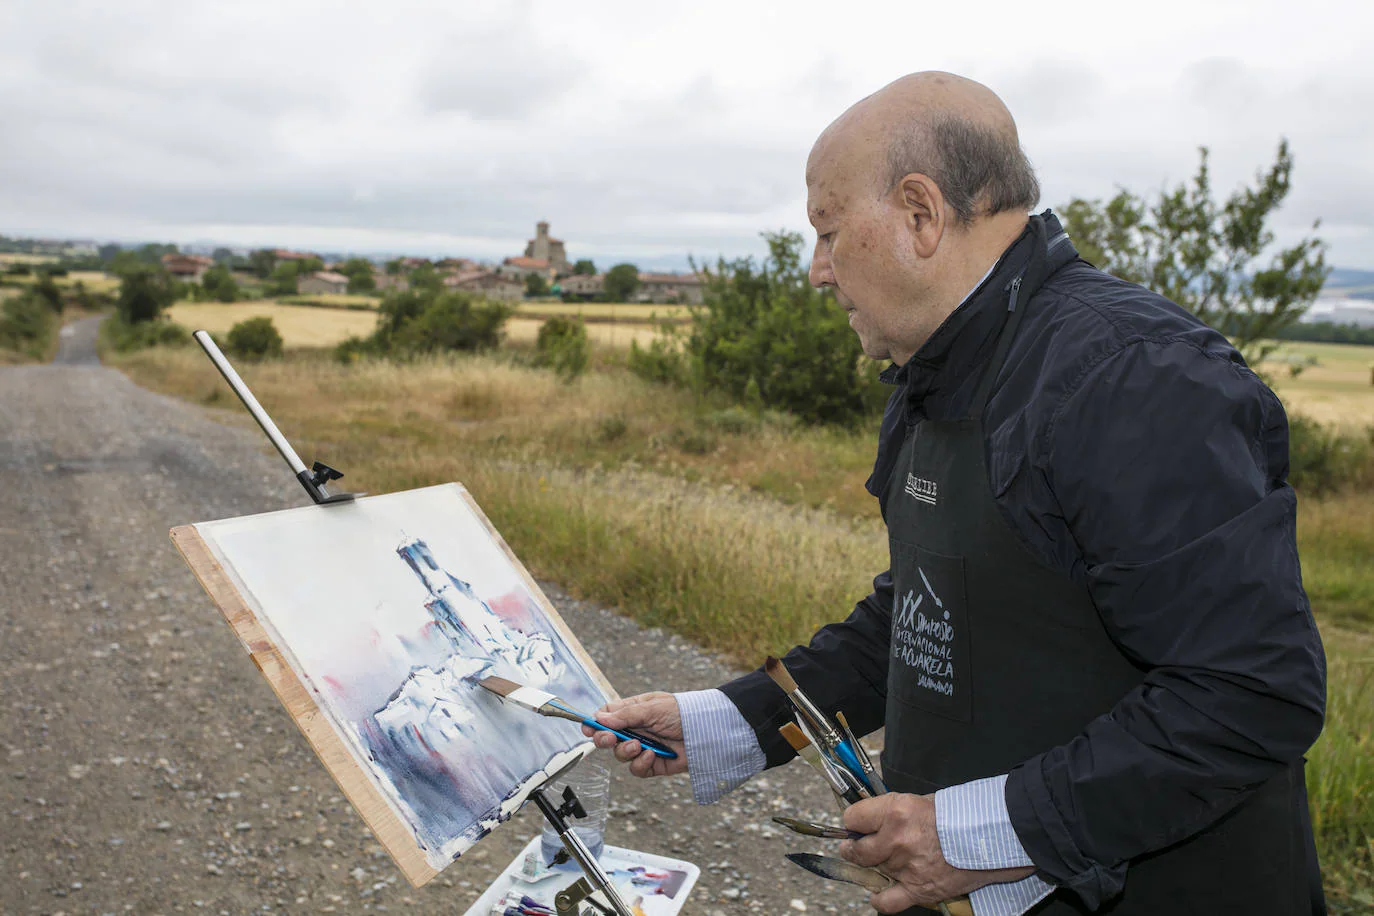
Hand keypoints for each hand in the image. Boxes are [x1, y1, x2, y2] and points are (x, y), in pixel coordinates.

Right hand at [582, 692, 687, 778]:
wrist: (707, 732)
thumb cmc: (682, 712)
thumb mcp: (652, 708)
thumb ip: (625, 715)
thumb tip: (599, 718)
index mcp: (634, 711)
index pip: (608, 716)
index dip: (596, 723)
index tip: (588, 728)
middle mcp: (636, 730)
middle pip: (609, 738)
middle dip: (605, 739)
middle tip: (609, 739)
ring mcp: (644, 747)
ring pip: (621, 755)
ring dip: (626, 751)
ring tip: (639, 745)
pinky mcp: (653, 764)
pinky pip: (637, 769)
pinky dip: (641, 763)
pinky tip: (652, 755)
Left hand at [840, 793, 1034, 913]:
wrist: (989, 837)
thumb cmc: (957, 815)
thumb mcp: (919, 800)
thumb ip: (893, 811)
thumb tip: (870, 819)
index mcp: (895, 811)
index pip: (853, 818)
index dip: (853, 822)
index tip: (855, 825)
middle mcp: (896, 839)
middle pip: (857, 849)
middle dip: (854, 847)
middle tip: (855, 846)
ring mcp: (906, 867)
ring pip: (873, 872)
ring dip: (876, 867)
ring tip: (888, 860)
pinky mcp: (918, 889)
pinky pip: (886, 902)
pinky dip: (880, 899)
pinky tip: (879, 892)